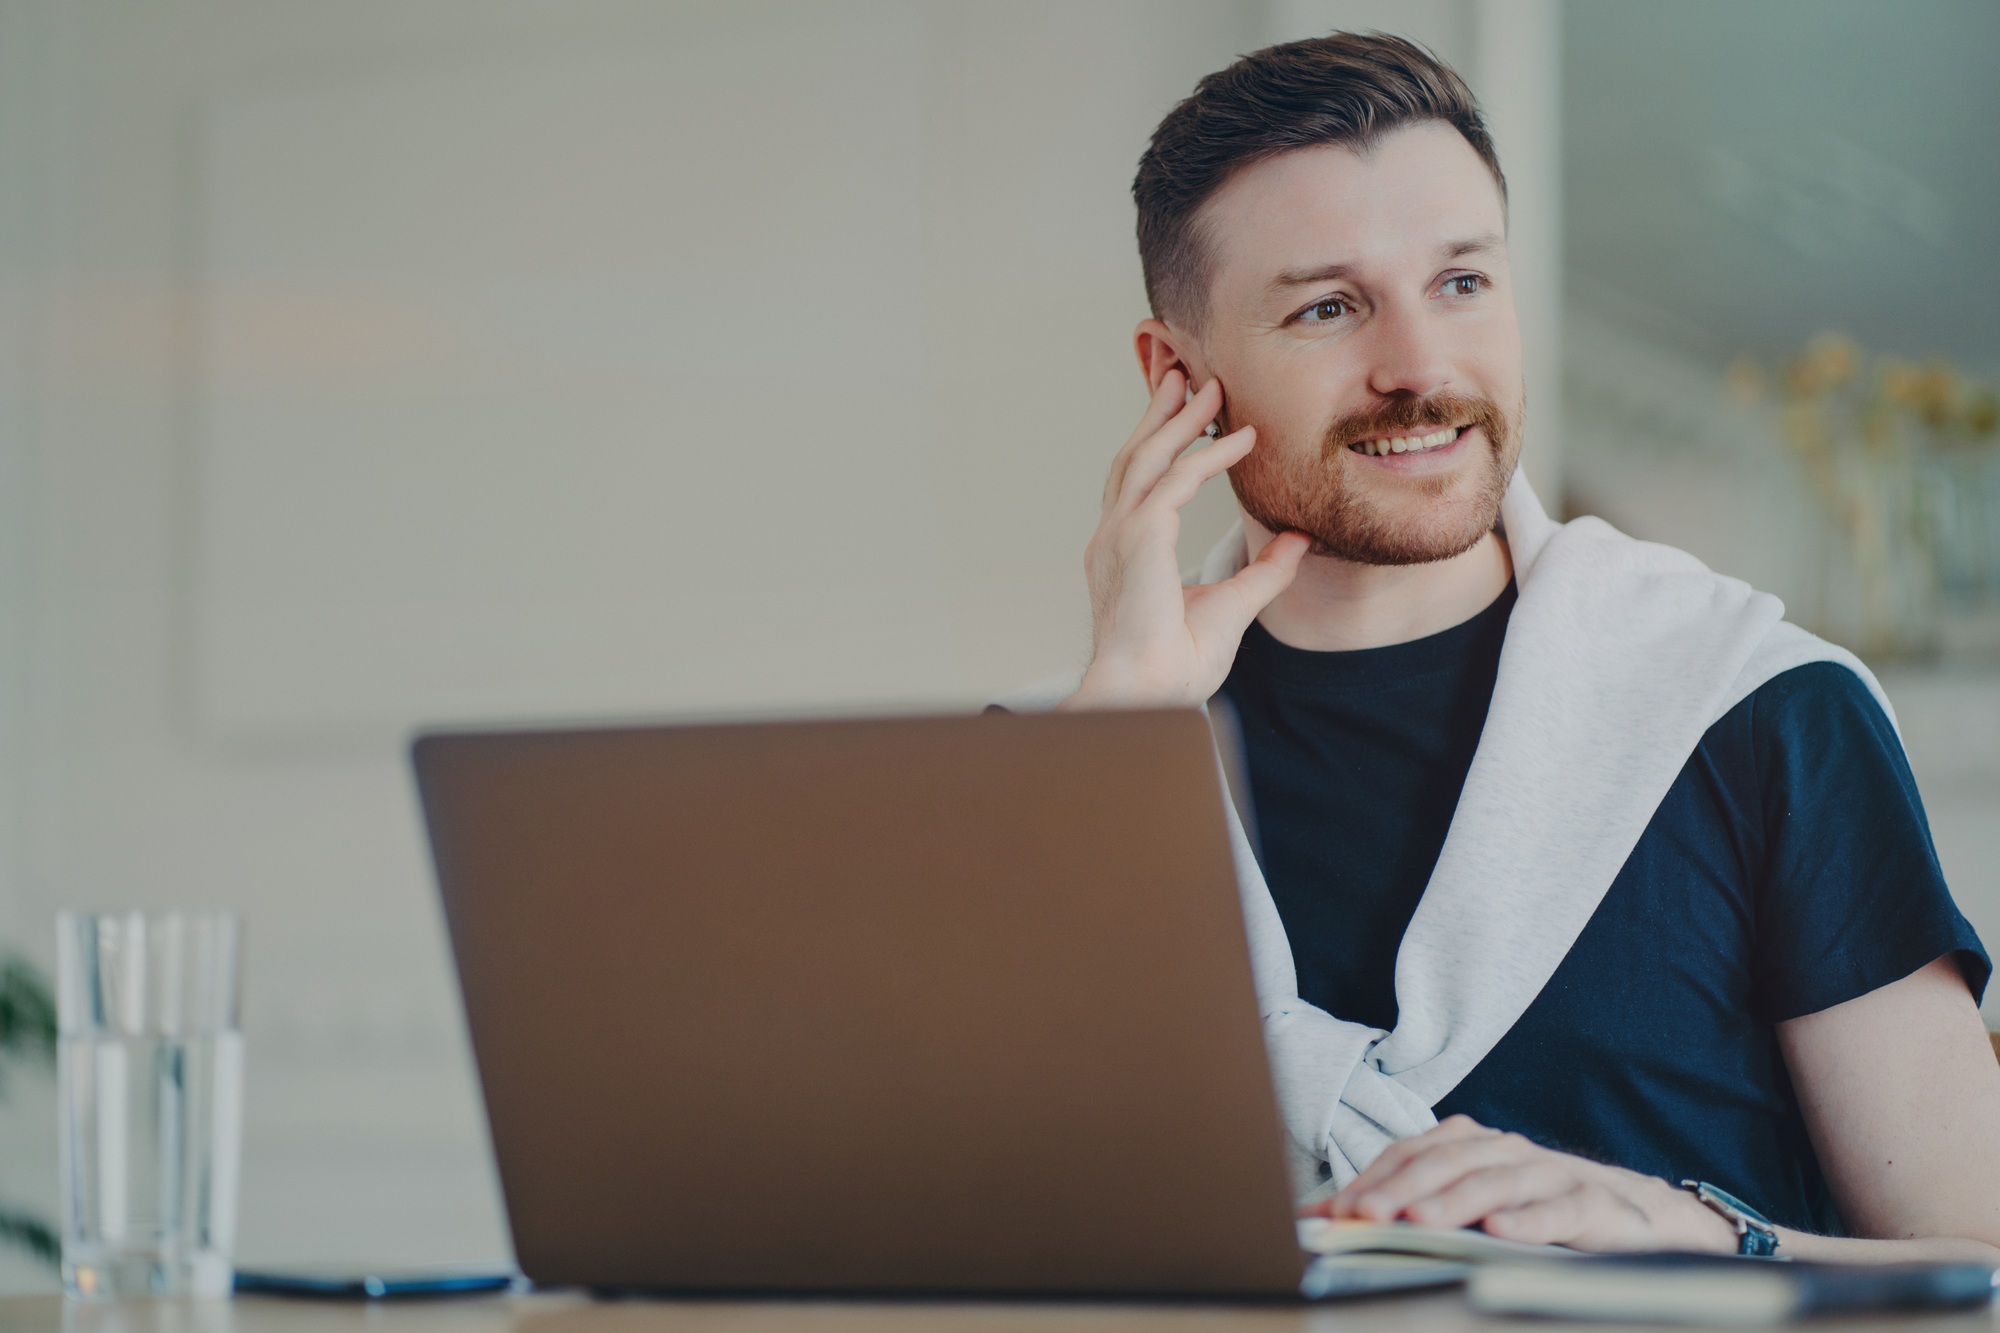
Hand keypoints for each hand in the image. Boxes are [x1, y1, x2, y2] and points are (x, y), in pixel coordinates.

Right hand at [1064, 371, 1309, 709]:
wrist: (1149, 693)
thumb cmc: (1174, 666)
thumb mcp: (1232, 606)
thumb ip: (1264, 571)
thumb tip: (1298, 540)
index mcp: (1122, 552)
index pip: (1137, 484)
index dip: (1158, 445)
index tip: (1182, 415)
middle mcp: (1113, 537)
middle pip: (1134, 458)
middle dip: (1159, 415)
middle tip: (1184, 377)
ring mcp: (1120, 535)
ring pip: (1149, 458)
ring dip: (1180, 419)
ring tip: (1209, 389)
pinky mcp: (1140, 538)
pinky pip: (1177, 481)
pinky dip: (1209, 456)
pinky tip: (1239, 440)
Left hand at [1312, 1115, 1738, 1253]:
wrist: (1634, 1217)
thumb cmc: (1537, 1210)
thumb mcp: (1474, 1208)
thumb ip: (1414, 1208)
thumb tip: (1333, 1218)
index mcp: (1474, 1146)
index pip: (1413, 1153)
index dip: (1374, 1178)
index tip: (1336, 1209)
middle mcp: (1508, 1151)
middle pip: (1447, 1161)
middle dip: (1402, 1187)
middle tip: (1367, 1214)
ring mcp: (1552, 1174)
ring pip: (1496, 1181)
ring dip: (1454, 1201)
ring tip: (1419, 1220)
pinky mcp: (1593, 1204)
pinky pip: (1558, 1210)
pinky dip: (1527, 1220)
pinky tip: (1499, 1232)